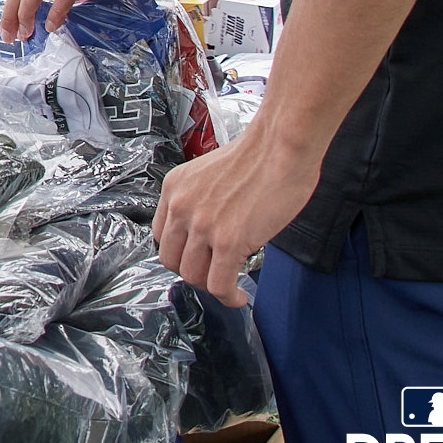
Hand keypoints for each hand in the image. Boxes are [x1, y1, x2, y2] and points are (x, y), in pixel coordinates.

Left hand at [153, 121, 322, 304]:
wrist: (281, 144)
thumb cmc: (260, 155)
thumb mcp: (210, 174)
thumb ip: (202, 201)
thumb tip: (210, 230)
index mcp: (174, 188)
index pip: (161, 235)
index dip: (180, 252)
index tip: (197, 258)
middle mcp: (181, 207)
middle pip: (171, 260)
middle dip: (193, 272)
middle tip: (214, 274)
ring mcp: (203, 226)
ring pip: (193, 276)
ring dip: (212, 286)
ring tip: (229, 286)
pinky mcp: (228, 241)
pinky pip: (219, 285)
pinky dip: (229, 298)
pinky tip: (240, 296)